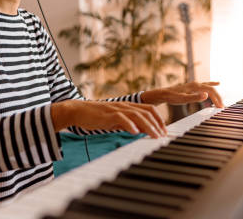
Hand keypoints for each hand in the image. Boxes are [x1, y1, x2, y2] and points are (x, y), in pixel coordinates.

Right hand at [51, 100, 166, 138]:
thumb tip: (140, 130)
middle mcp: (125, 106)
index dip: (159, 119)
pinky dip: (129, 125)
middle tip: (163, 136)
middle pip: (147, 112)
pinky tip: (135, 132)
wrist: (79, 111)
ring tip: (154, 136)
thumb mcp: (115, 120)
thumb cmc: (97, 117)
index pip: (149, 109)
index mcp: (128, 106)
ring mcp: (117, 109)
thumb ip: (128, 123)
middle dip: (157, 124)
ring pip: (137, 115)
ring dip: (148, 126)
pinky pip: (121, 118)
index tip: (164, 131)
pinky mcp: (108, 115)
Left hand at [141, 81, 223, 107]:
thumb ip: (195, 97)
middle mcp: (196, 84)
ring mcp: (195, 85)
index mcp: (196, 86)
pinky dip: (212, 84)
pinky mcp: (193, 87)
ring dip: (216, 93)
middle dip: (218, 98)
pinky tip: (217, 83)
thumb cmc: (172, 97)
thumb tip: (206, 95)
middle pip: (211, 89)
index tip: (221, 107)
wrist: (164, 94)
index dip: (217, 98)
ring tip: (221, 100)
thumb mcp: (183, 99)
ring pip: (209, 86)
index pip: (211, 90)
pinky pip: (205, 84)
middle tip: (222, 107)